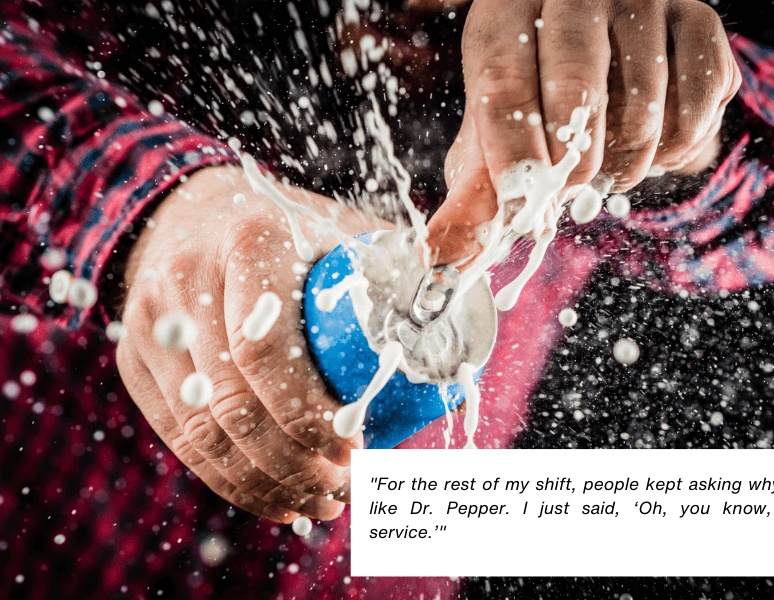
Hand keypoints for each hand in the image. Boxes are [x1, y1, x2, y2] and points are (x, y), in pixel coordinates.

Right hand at [116, 165, 382, 522]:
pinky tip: (276, 499)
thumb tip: (451, 315)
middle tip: (345, 490)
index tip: (356, 448)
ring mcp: (151, 325)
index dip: (309, 414)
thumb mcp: (337, 229)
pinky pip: (180, 439)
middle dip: (294, 464)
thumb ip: (392, 263)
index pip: (266, 348)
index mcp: (247, 241)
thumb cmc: (288, 231)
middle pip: (233, 402)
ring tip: (321, 505)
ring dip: (266, 484)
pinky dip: (230, 480)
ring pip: (203, 432)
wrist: (191, 215)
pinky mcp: (136, 362)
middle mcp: (186, 281)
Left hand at [427, 0, 740, 263]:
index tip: (523, 214)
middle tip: (571, 187)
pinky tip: (654, 142)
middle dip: (574, 167)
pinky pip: (698, 108)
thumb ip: (475, 192)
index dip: (513, 160)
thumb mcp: (497, 129)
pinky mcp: (700, 20)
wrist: (608, 44)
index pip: (506, 88)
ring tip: (611, 161)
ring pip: (644, 111)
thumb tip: (442, 258)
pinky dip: (677, 150)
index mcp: (509, 12)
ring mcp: (645, 0)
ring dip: (627, 166)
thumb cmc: (537, 92)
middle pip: (577, 92)